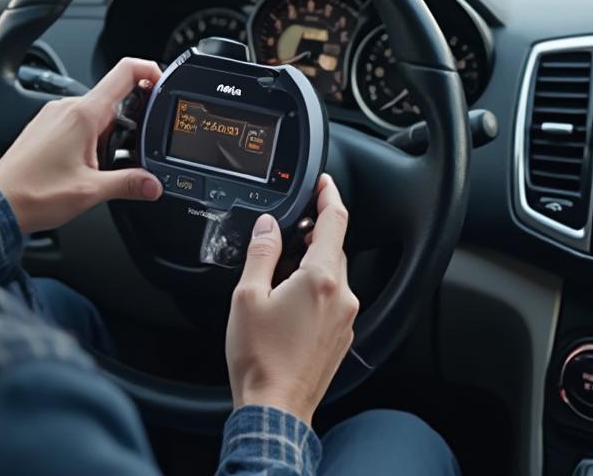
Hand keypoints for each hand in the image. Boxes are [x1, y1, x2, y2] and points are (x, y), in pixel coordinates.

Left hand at [0, 57, 163, 234]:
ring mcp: (55, 116)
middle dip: (130, 124)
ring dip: (108, 137)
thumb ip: (129, 184)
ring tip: (99, 169)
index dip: (149, 70)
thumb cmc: (34, 194)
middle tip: (132, 153)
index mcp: (83, 114)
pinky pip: (78, 124)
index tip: (163, 82)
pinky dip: (90, 140)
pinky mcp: (46, 127)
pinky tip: (83, 167)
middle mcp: (68, 108)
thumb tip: (154, 183)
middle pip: (114, 99)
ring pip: (96, 115)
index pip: (125, 72)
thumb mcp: (90, 192)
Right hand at [225, 174, 358, 425]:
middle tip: (285, 232)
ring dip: (311, 262)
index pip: (334, 220)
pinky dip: (315, 288)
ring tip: (278, 272)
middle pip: (333, 247)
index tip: (323, 182)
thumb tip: (268, 225)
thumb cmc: (260, 358)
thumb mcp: (247, 295)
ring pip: (333, 273)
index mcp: (321, 278)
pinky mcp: (341, 337)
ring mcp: (345, 319)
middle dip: (311, 234)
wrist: (276, 410)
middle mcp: (342, 296)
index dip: (329, 195)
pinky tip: (288, 301)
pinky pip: (333, 298)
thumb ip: (261, 252)